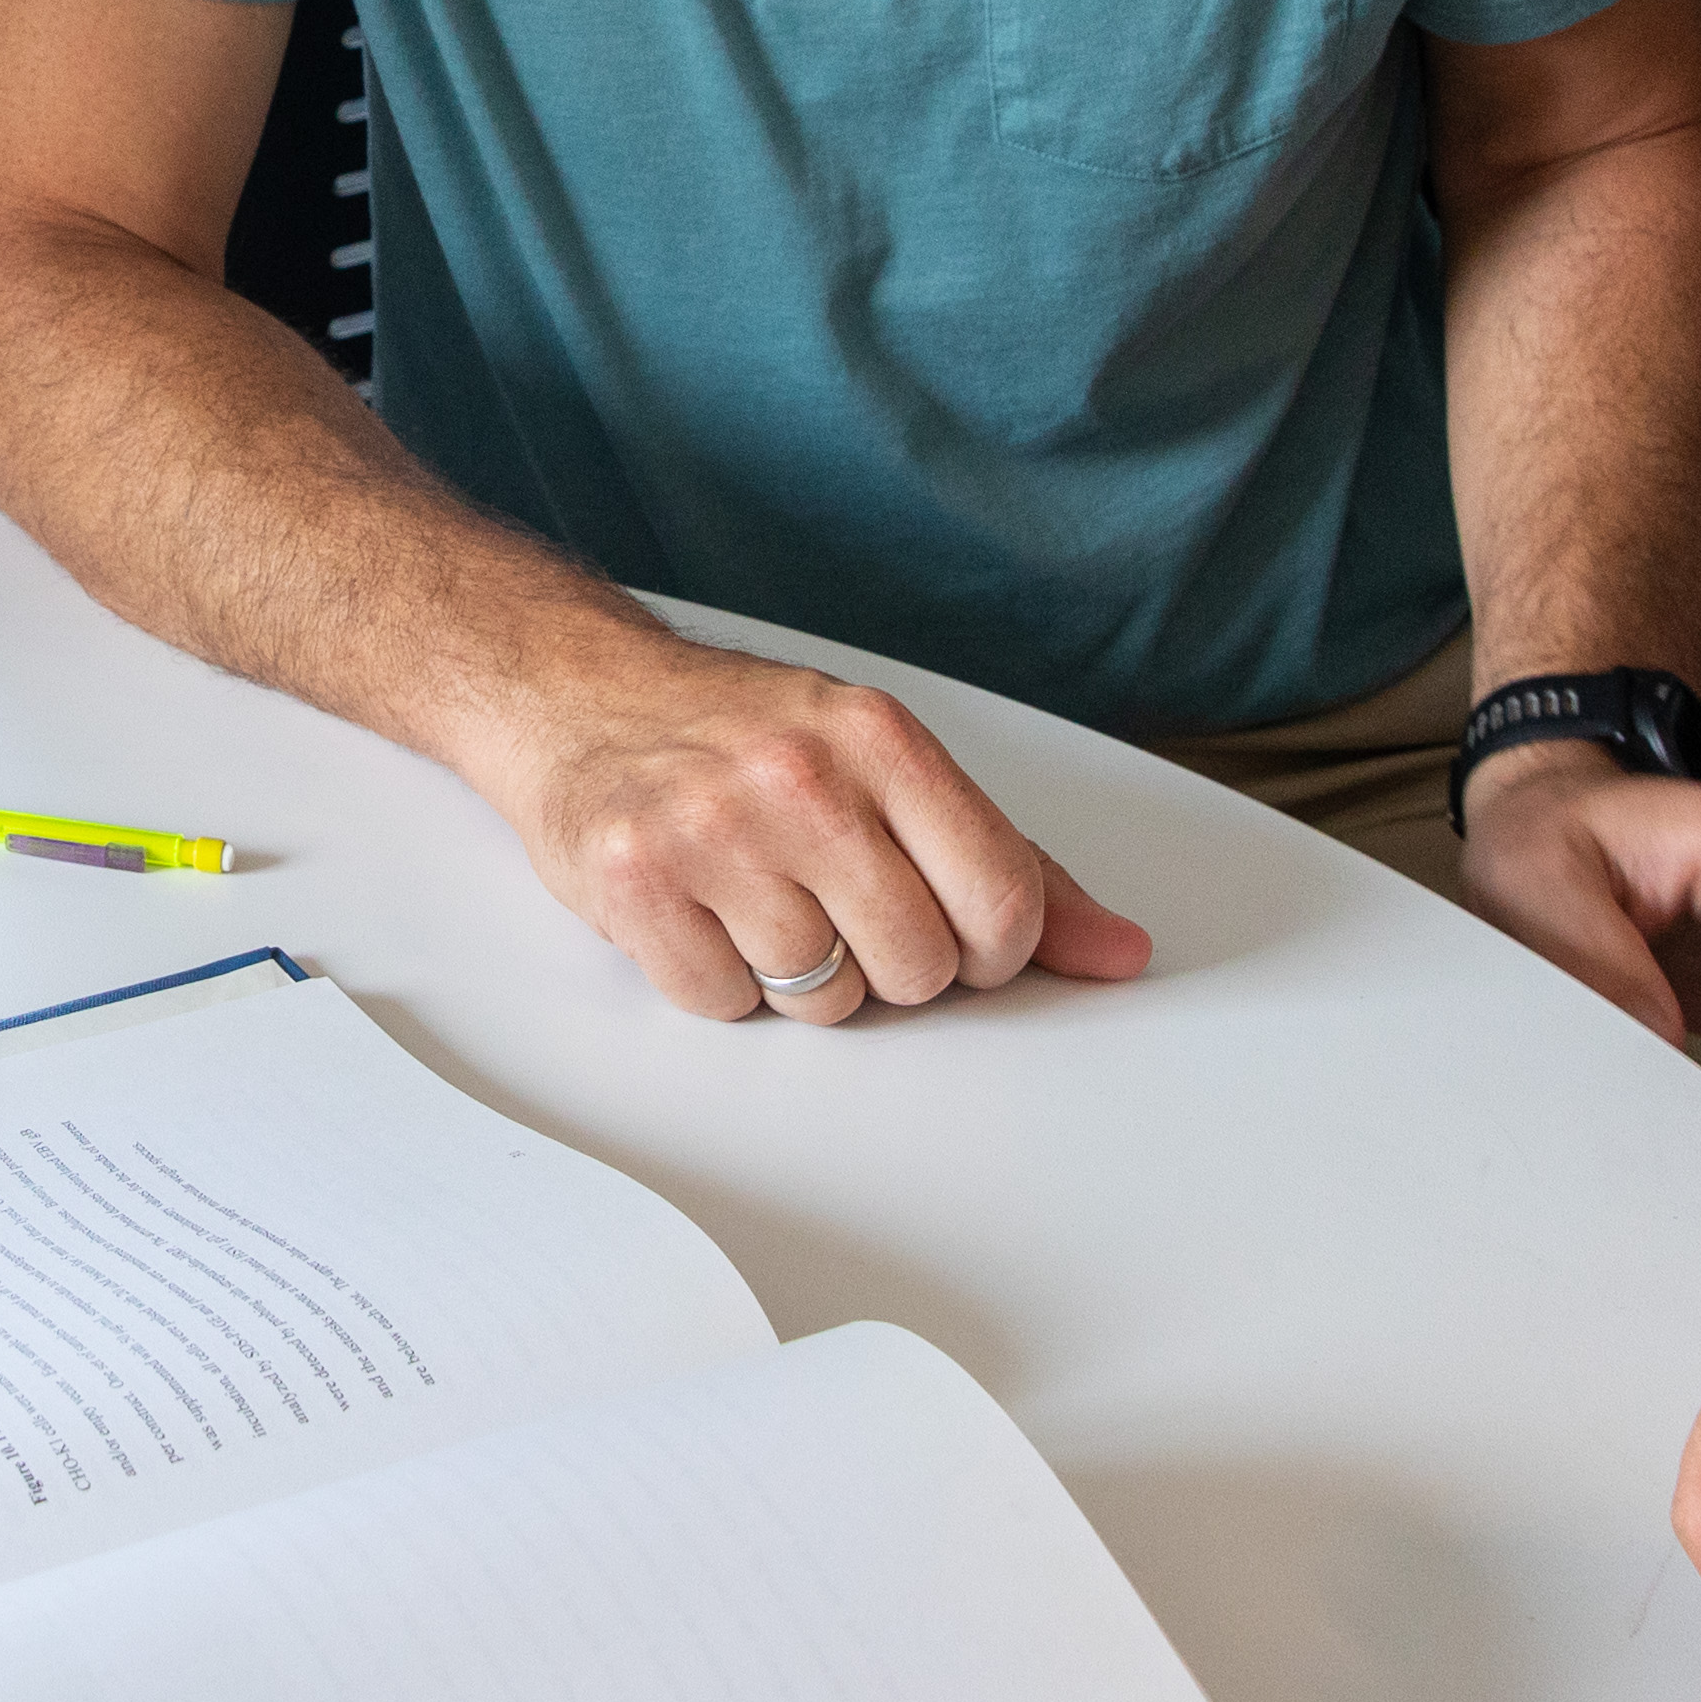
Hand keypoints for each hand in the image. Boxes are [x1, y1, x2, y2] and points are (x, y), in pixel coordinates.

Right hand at [467, 626, 1153, 1025]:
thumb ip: (1010, 862)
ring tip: (763, 902)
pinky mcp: (634, 883)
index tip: (956, 932)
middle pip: (915, 968)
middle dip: (888, 965)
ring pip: (822, 1001)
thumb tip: (1121, 952)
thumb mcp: (888, 765)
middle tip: (839, 909)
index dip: (991, 949)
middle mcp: (799, 778)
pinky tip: (702, 914)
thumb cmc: (747, 736)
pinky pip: (725, 1006)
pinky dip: (719, 982)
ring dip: (801, 978)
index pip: (1002, 901)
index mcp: (881, 738)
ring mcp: (711, 831)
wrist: (580, 695)